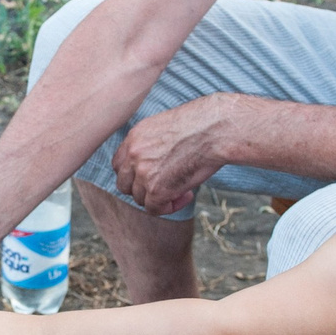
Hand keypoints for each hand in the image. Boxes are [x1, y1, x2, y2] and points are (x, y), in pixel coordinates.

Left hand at [111, 94, 239, 214]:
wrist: (216, 129)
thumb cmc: (201, 125)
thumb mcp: (166, 128)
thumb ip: (152, 145)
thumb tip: (154, 163)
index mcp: (134, 137)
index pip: (119, 165)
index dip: (134, 175)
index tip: (153, 176)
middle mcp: (133, 154)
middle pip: (124, 184)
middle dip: (143, 189)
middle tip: (167, 185)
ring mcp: (143, 173)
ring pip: (139, 198)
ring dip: (159, 198)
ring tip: (182, 189)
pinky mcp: (157, 189)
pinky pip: (154, 209)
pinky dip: (169, 207)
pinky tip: (187, 195)